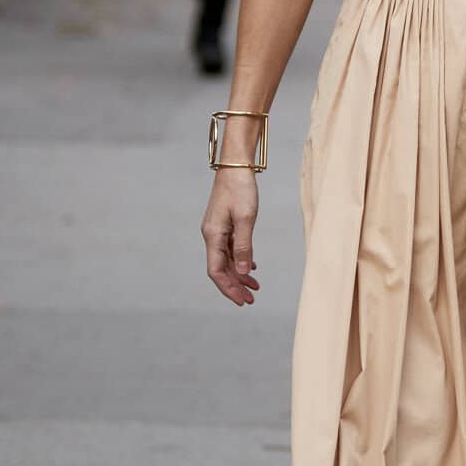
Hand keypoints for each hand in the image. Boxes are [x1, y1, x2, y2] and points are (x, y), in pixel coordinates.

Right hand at [203, 166, 259, 304]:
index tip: (242, 300)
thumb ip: (244, 246)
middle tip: (251, 300)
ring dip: (239, 275)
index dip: (229, 288)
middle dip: (235, 286)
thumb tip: (242, 271)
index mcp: (212, 235)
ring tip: (254, 287)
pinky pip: (229, 249)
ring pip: (226, 260)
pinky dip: (240, 261)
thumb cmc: (240, 188)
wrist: (236, 165)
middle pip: (220, 269)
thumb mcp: (246, 218)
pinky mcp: (224, 224)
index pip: (216, 271)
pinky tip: (251, 268)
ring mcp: (217, 230)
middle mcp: (211, 235)